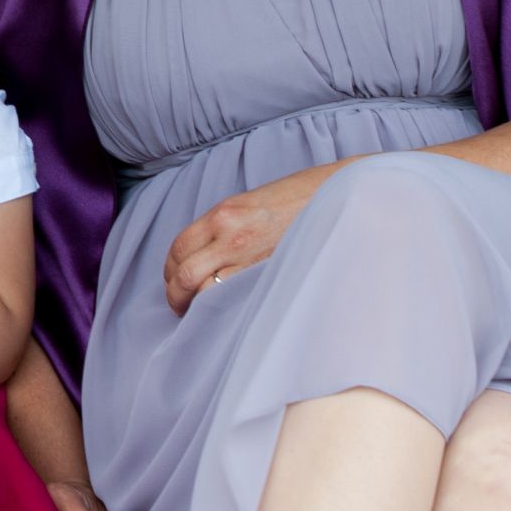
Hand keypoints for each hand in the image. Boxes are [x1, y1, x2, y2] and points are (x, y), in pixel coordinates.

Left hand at [163, 163, 336, 314]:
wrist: (339, 196)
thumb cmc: (298, 199)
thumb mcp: (252, 204)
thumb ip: (226, 227)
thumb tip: (208, 254)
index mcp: (222, 213)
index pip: (178, 247)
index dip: (170, 269)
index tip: (175, 281)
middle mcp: (230, 233)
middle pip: (184, 273)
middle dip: (176, 294)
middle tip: (180, 306)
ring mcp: (250, 254)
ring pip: (205, 291)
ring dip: (195, 305)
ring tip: (199, 315)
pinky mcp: (271, 271)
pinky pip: (236, 298)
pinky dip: (224, 308)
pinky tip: (227, 315)